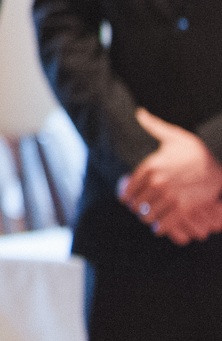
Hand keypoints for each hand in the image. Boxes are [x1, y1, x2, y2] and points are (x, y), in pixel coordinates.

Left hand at [119, 109, 221, 245]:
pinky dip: (160, 228)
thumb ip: (154, 126)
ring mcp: (171, 195)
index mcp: (151, 165)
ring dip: (147, 218)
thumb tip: (140, 112)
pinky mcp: (185, 207)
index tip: (127, 200)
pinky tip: (159, 227)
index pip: (129, 187)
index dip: (127, 196)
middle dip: (137, 208)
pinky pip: (165, 223)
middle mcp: (158, 181)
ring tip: (148, 218)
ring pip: (148, 214)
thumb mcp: (175, 136)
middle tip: (138, 210)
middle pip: (138, 202)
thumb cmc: (196, 151)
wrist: (221, 166)